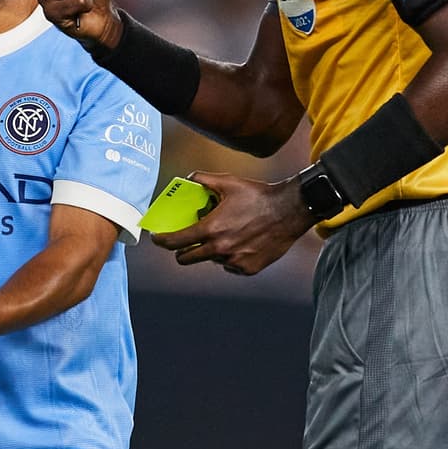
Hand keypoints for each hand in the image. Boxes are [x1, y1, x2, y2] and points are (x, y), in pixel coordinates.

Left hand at [151, 171, 312, 275]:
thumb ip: (203, 180)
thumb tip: (187, 179)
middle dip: (181, 250)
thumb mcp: (228, 182)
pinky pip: (229, 265)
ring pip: (210, 260)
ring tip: (224, 234)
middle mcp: (220, 249)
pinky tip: (240, 242)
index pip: (174, 242)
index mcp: (211, 229)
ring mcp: (234, 261)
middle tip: (185, 241)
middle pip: (186, 259)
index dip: (161, 240)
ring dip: (210, 251)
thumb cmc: (258, 195)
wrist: (290, 210)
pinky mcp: (247, 269)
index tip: (157, 238)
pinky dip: (230, 256)